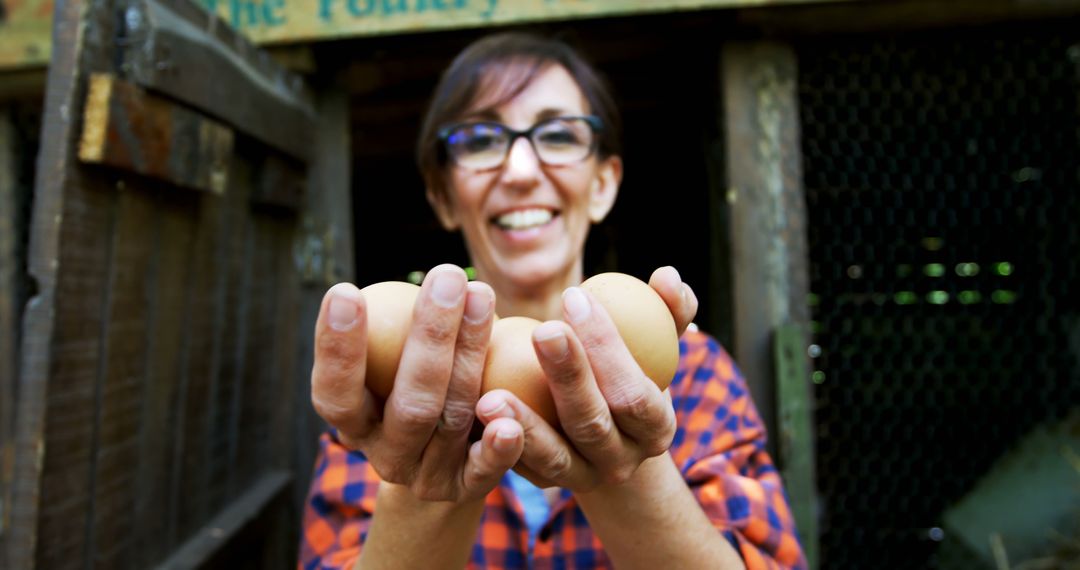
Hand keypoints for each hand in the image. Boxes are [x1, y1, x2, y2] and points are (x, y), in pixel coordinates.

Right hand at [310, 264, 523, 501]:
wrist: (444, 462)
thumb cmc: (413, 386)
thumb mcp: (390, 366)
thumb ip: (391, 332)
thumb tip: (410, 271)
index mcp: (353, 422)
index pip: (335, 391)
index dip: (337, 348)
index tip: (347, 292)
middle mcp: (386, 453)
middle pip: (410, 400)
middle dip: (430, 335)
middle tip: (448, 276)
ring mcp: (427, 474)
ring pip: (452, 417)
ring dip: (471, 355)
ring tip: (483, 298)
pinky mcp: (466, 488)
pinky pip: (485, 470)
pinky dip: (499, 446)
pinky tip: (511, 420)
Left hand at [475, 266, 697, 490]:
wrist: (606, 426)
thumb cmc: (630, 366)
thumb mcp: (655, 340)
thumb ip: (668, 308)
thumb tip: (668, 275)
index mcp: (656, 428)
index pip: (635, 393)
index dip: (608, 348)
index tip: (573, 296)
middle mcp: (622, 462)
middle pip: (593, 424)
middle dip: (569, 376)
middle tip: (542, 330)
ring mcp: (582, 478)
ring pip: (554, 457)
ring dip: (522, 424)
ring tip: (488, 393)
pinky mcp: (544, 483)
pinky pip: (519, 467)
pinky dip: (496, 443)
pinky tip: (470, 410)